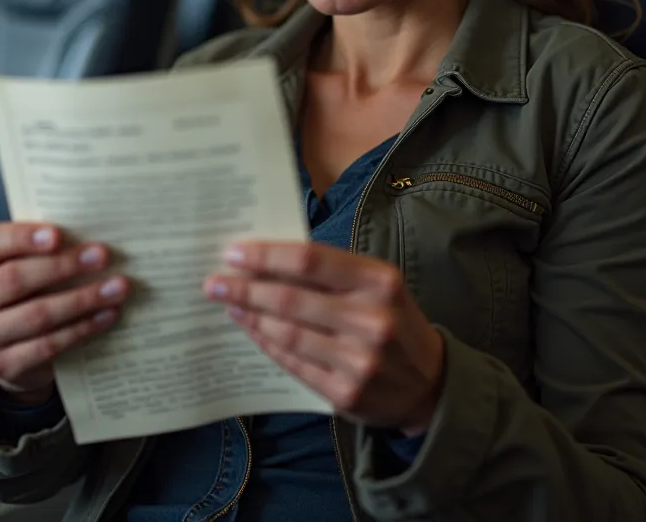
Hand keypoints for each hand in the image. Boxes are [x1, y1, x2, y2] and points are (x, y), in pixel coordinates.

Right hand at [0, 223, 130, 401]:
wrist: (11, 344)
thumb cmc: (25, 286)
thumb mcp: (22, 260)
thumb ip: (43, 245)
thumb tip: (92, 230)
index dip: (23, 238)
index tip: (59, 235)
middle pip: (14, 279)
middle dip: (63, 266)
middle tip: (102, 256)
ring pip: (36, 315)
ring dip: (82, 299)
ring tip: (116, 287)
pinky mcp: (1, 365)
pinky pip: (47, 345)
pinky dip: (81, 328)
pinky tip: (106, 315)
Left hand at [204, 242, 444, 434]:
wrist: (430, 385)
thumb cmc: (394, 320)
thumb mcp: (378, 285)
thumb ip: (332, 271)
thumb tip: (269, 258)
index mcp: (379, 281)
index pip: (311, 261)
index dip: (267, 256)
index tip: (233, 252)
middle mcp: (371, 319)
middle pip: (290, 298)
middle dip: (245, 288)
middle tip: (214, 280)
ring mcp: (358, 360)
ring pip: (286, 333)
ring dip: (249, 316)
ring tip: (228, 302)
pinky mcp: (344, 394)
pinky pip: (292, 363)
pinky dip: (265, 343)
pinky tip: (249, 328)